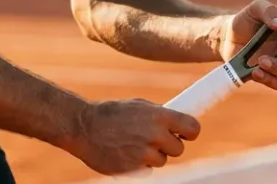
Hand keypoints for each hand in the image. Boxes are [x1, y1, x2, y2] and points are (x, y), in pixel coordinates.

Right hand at [67, 99, 199, 175]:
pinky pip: (147, 171)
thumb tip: (178, 123)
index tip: (185, 134)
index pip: (193, 128)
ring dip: (152, 156)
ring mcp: (143, 154)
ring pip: (162, 161)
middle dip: (168, 146)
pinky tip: (126, 154)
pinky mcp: (133, 170)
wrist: (83, 127)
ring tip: (133, 145)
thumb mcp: (138, 105)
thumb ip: (159, 115)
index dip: (190, 132)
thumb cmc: (110, 114)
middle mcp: (154, 135)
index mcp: (158, 116)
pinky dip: (140, 166)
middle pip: (179, 149)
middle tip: (153, 140)